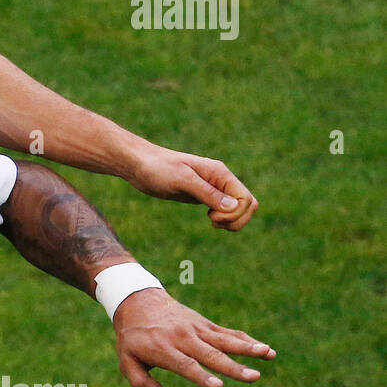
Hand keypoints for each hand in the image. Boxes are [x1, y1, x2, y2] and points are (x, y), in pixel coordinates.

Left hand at [112, 288, 273, 386]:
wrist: (138, 301)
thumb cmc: (133, 338)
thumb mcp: (127, 361)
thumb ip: (142, 384)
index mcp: (162, 349)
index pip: (185, 365)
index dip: (201, 376)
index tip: (218, 385)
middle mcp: (182, 338)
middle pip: (210, 354)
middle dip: (232, 367)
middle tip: (253, 377)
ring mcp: (196, 329)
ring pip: (225, 340)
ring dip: (248, 348)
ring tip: (269, 354)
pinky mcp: (205, 325)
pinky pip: (228, 333)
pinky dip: (247, 340)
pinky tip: (265, 349)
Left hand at [125, 144, 257, 229]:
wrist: (139, 165)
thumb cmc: (158, 168)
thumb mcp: (182, 180)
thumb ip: (208, 193)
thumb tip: (233, 207)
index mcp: (220, 174)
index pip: (246, 199)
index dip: (235, 214)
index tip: (211, 216)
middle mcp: (220, 180)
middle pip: (248, 205)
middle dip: (236, 219)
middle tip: (213, 221)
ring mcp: (213, 189)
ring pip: (239, 208)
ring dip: (231, 221)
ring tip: (212, 221)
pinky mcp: (203, 196)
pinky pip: (225, 210)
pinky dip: (223, 219)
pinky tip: (210, 219)